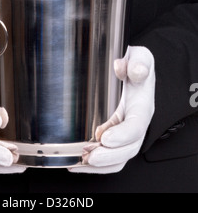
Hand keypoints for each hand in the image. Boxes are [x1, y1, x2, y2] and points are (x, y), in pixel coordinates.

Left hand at [69, 46, 154, 173]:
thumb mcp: (141, 57)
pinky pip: (111, 154)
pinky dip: (97, 162)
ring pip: (119, 157)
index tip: (104, 137)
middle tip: (89, 156)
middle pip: (129, 149)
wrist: (138, 68)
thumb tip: (127, 70)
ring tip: (80, 161)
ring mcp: (127, 131)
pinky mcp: (117, 134)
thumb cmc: (138, 65)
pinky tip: (79, 159)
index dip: (122, 136)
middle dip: (109, 157)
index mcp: (143, 107)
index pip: (136, 127)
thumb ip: (138, 62)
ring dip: (101, 164)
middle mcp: (137, 123)